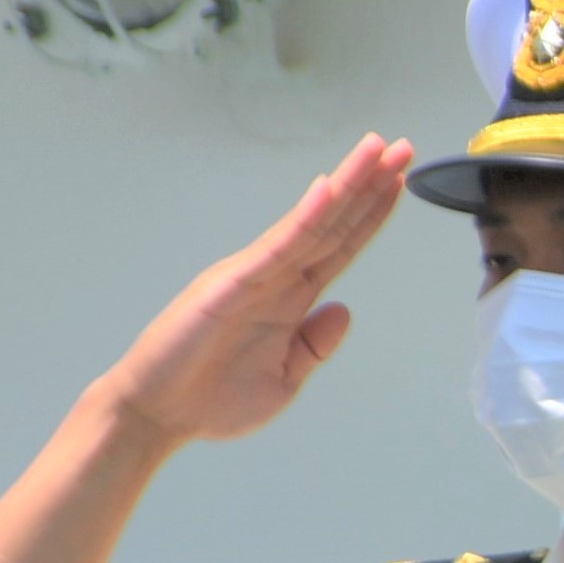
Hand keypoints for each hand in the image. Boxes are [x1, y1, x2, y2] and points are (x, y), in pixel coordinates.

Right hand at [96, 134, 412, 446]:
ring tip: (376, 150)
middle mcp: (276, 277)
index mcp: (291, 299)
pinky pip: (277, 247)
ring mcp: (255, 275)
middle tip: (403, 147)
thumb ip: (315, 345)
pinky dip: (304, 217)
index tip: (401, 181)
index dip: (372, 214)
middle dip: (369, 185)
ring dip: (346, 185)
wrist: (160, 415)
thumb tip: (346, 311)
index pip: (341, 246)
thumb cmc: (213, 398)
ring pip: (311, 223)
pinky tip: (328, 190)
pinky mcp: (232, 284)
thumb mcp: (284, 378)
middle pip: (333, 222)